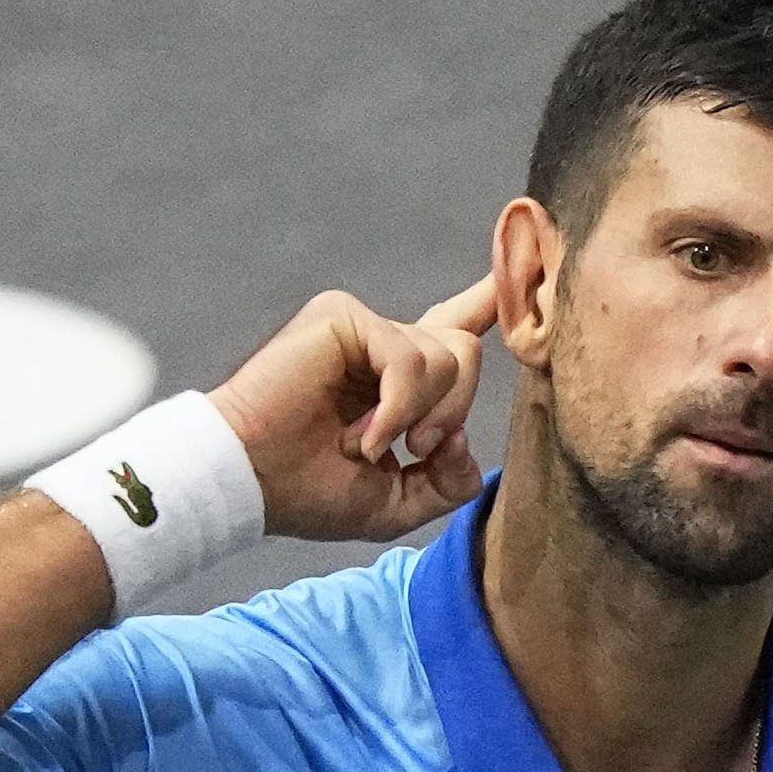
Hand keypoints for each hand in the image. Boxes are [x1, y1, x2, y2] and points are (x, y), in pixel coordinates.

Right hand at [208, 280, 497, 541]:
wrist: (249, 482)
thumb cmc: (308, 494)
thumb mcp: (396, 504)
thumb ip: (447, 481)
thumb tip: (467, 443)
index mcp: (398, 382)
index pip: (456, 329)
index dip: (490, 302)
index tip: (523, 267)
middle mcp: (385, 346)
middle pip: (467, 353)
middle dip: (453, 412)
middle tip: (415, 451)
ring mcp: (365, 328)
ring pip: (447, 356)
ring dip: (419, 417)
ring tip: (368, 446)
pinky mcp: (345, 317)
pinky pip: (410, 357)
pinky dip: (396, 408)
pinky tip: (361, 437)